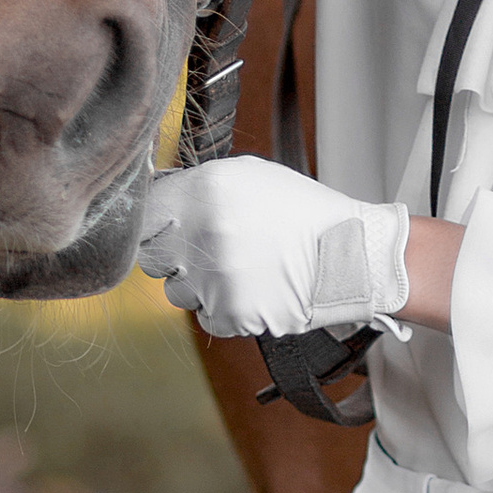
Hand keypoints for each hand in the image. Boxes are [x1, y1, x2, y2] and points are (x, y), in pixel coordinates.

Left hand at [138, 160, 410, 342]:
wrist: (349, 256)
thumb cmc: (301, 214)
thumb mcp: (249, 175)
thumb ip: (198, 184)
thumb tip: (158, 196)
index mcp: (206, 191)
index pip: (143, 215)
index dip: (157, 224)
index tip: (171, 228)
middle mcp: (204, 233)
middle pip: (152, 257)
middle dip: (174, 256)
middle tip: (211, 250)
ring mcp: (215, 278)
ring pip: (176, 291)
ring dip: (199, 285)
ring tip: (239, 270)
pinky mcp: (230, 314)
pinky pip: (205, 317)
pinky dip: (223, 309)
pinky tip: (251, 290)